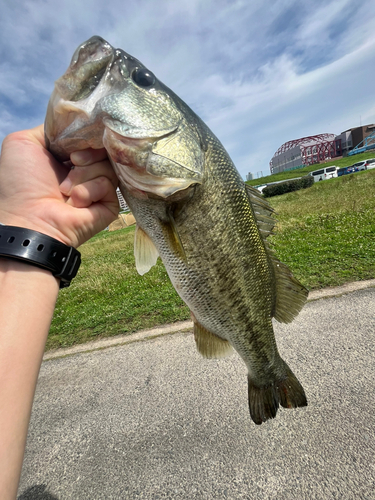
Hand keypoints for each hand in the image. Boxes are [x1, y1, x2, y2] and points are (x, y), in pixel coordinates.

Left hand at [0, 125, 118, 247]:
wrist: (29, 219)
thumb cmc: (21, 183)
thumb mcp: (24, 143)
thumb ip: (50, 129)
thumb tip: (74, 126)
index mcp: (65, 158)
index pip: (88, 138)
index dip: (85, 136)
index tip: (72, 144)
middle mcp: (83, 172)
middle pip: (102, 148)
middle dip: (86, 153)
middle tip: (71, 162)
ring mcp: (97, 189)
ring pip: (108, 165)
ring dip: (84, 174)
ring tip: (66, 190)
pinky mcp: (109, 205)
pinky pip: (110, 185)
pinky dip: (91, 190)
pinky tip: (76, 201)